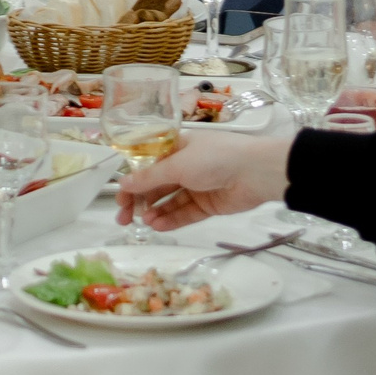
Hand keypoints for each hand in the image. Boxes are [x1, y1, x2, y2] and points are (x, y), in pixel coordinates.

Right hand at [115, 127, 290, 231]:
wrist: (256, 172)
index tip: (119, 199)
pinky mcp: (208, 205)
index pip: (147, 166)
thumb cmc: (215, 158)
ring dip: (155, 212)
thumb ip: (150, 177)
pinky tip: (158, 226)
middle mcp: (185, 166)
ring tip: (145, 222)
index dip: (132, 182)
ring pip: (169, 201)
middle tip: (124, 218)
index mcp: (176, 148)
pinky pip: (185, 213)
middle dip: (139, 201)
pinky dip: (171, 219)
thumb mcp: (178, 164)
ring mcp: (197, 186)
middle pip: (156, 186)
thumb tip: (123, 184)